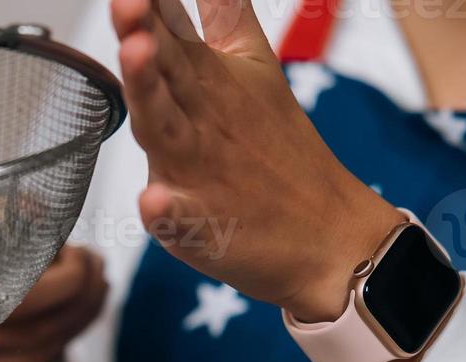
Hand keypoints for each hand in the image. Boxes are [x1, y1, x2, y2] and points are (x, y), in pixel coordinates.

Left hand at [112, 0, 402, 322]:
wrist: (330, 235)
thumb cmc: (282, 153)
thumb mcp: (256, 68)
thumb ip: (227, 18)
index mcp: (207, 77)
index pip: (169, 23)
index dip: (151, 2)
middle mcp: (200, 115)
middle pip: (164, 62)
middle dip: (141, 24)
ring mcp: (197, 169)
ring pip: (162, 123)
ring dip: (146, 88)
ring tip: (135, 51)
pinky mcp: (200, 222)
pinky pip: (178, 216)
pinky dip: (165, 208)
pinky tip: (153, 198)